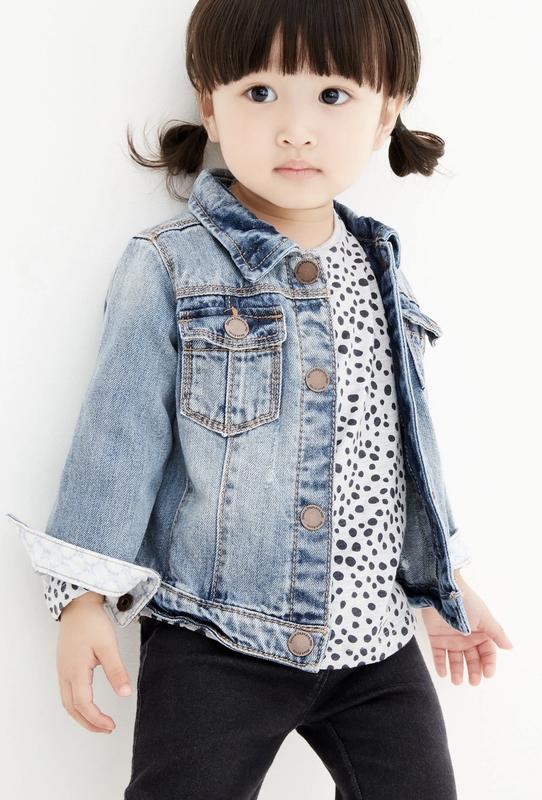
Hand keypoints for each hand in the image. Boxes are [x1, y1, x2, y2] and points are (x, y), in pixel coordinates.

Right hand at [57, 592, 132, 732]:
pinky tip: (88, 704)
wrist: (78, 606)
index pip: (84, 704)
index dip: (97, 719)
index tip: (111, 725)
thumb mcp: (108, 646)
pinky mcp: (64, 666)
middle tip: (106, 729)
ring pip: (67, 702)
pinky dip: (77, 705)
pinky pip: (67, 693)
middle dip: (88, 723)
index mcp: (76, 671)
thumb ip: (116, 670)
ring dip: (82, 715)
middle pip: (72, 708)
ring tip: (99, 721)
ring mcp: (63, 670)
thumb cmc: (92, 623)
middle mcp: (65, 674)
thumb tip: (125, 693)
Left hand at [421, 573, 513, 684]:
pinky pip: (438, 654)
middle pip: (472, 658)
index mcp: (480, 632)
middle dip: (473, 671)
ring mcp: (451, 637)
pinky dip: (440, 664)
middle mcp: (466, 637)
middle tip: (473, 682)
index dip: (488, 664)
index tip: (487, 674)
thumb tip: (509, 647)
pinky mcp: (436, 637)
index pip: (487, 652)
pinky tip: (443, 674)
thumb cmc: (466, 603)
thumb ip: (496, 633)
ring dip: (457, 671)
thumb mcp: (484, 618)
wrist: (441, 592)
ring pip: (455, 659)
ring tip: (457, 681)